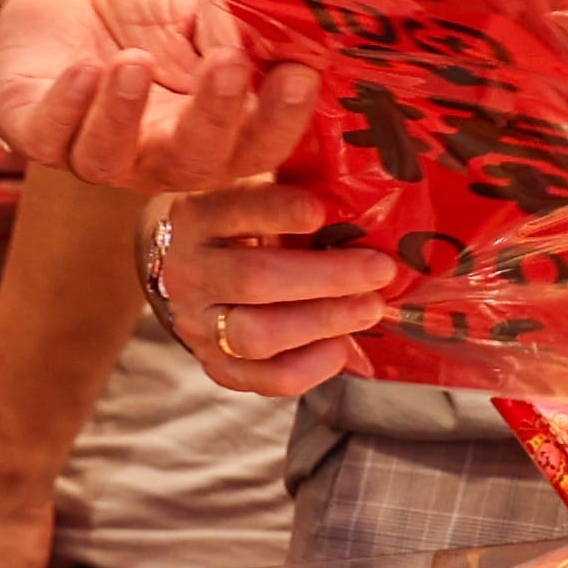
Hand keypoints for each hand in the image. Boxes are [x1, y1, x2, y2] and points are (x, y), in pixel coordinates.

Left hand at [0, 0, 323, 195]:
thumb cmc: (151, 8)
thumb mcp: (204, 2)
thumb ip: (241, 23)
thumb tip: (286, 36)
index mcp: (217, 131)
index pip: (261, 144)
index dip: (282, 119)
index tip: (298, 75)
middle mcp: (162, 155)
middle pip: (197, 164)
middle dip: (216, 117)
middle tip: (228, 66)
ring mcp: (99, 151)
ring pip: (112, 159)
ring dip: (126, 113)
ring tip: (134, 61)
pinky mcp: (38, 134)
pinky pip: (51, 137)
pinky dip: (68, 105)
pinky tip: (85, 68)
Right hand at [144, 175, 406, 397]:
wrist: (188, 269)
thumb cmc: (240, 222)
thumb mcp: (253, 190)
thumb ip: (292, 187)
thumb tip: (359, 193)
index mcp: (196, 218)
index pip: (234, 211)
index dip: (276, 212)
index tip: (320, 211)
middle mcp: (188, 273)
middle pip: (253, 280)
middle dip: (326, 277)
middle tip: (379, 269)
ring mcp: (197, 325)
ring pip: (257, 335)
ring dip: (323, 322)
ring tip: (370, 308)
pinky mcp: (216, 365)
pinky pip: (264, 380)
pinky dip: (310, 367)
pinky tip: (341, 346)